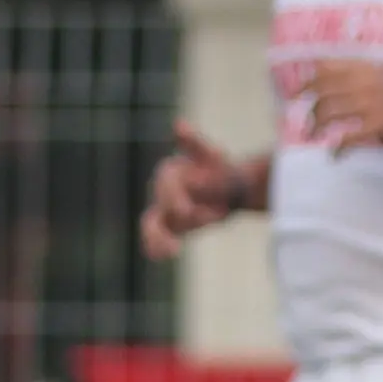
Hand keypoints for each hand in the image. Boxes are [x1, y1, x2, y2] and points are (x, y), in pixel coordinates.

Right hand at [140, 124, 249, 258]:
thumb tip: (178, 124)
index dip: (174, 199)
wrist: (230, 189)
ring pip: (152, 225)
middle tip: (204, 220)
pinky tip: (159, 257)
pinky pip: (156, 238)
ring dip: (160, 238)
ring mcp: (164, 210)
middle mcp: (162, 191)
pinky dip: (155, 247)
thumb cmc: (219, 168)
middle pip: (161, 207)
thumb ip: (194, 144)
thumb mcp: (212, 156)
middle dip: (179, 216)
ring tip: (171, 250)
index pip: (165, 185)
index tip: (188, 211)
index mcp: (169, 172)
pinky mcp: (170, 226)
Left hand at [304, 57, 382, 154]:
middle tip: (307, 126)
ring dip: (317, 128)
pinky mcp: (380, 124)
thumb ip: (359, 76)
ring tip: (316, 138)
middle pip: (323, 92)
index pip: (326, 69)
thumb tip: (327, 78)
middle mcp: (367, 81)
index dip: (306, 82)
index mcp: (366, 68)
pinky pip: (348, 137)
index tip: (295, 96)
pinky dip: (337, 148)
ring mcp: (373, 102)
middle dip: (310, 111)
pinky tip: (336, 155)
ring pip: (330, 112)